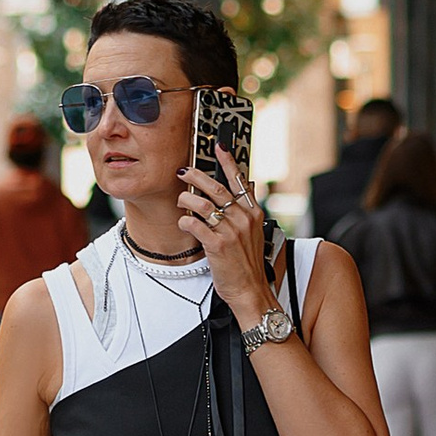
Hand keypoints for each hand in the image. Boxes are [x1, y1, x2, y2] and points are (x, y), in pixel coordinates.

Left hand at [178, 142, 272, 324]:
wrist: (250, 290)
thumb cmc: (248, 263)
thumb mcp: (254, 232)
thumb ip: (248, 209)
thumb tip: (248, 184)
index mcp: (252, 213)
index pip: (240, 180)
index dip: (228, 161)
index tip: (219, 145)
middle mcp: (243, 219)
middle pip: (216, 188)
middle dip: (196, 176)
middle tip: (183, 171)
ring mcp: (230, 232)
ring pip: (202, 204)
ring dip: (186, 199)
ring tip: (181, 200)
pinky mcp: (217, 245)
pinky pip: (194, 225)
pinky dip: (185, 222)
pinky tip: (184, 224)